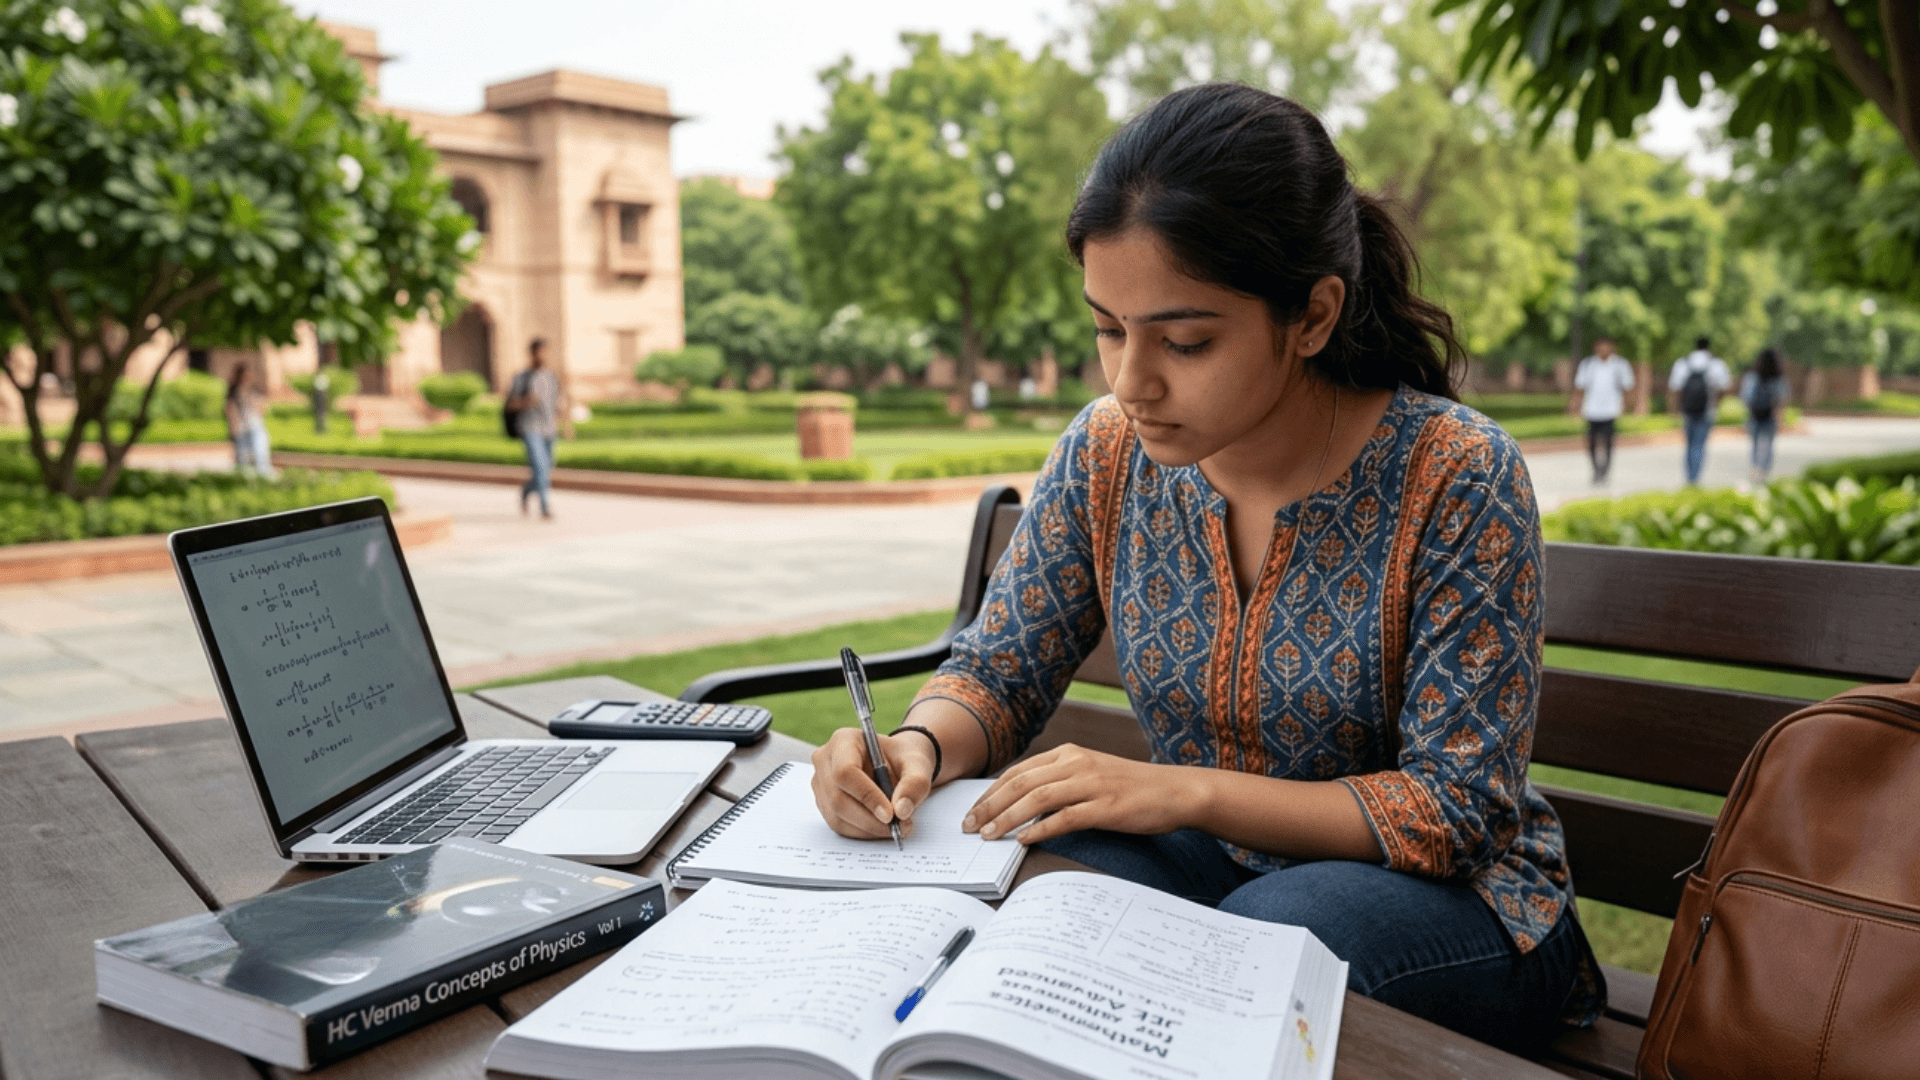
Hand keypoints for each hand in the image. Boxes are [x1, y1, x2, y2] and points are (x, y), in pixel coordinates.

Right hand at [810, 728, 936, 839]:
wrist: (895, 765)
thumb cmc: (902, 759)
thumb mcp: (918, 764)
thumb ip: (915, 783)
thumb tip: (901, 811)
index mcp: (844, 740)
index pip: (845, 771)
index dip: (866, 796)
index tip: (890, 814)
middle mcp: (825, 760)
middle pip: (838, 798)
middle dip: (869, 819)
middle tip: (897, 827)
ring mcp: (821, 784)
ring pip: (837, 816)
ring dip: (867, 828)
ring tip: (894, 827)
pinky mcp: (824, 803)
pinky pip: (839, 825)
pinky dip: (862, 832)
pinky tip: (880, 827)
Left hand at [962, 743, 1200, 845]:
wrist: (1174, 790)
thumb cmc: (1130, 787)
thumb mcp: (1089, 773)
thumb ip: (1058, 781)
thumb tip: (1019, 804)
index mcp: (1068, 753)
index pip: (1017, 771)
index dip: (990, 792)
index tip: (972, 812)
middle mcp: (1076, 763)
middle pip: (1021, 783)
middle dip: (990, 806)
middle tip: (970, 827)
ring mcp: (1091, 784)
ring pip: (1037, 798)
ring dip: (1007, 818)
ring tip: (989, 836)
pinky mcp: (1106, 806)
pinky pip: (1065, 817)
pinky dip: (1041, 828)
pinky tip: (1024, 840)